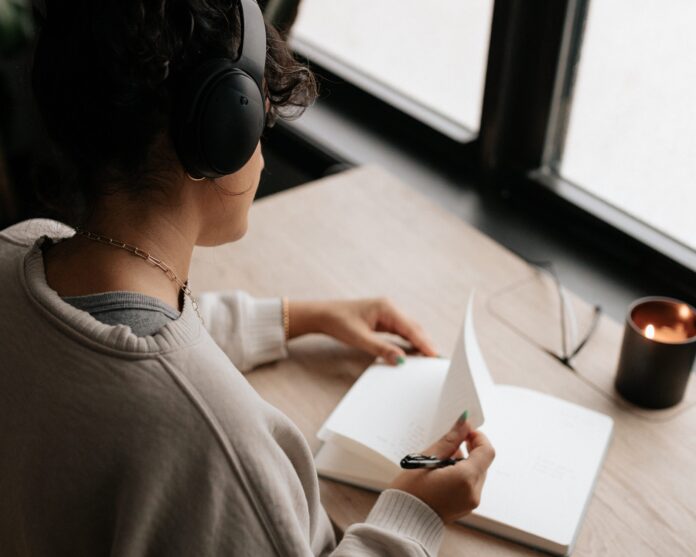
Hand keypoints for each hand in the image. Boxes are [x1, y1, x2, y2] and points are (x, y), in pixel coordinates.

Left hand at [288, 298, 437, 364]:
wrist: (323, 315)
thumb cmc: (339, 322)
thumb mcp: (360, 338)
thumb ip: (381, 349)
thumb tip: (401, 360)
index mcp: (387, 308)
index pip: (411, 328)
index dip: (425, 343)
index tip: (436, 356)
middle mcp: (390, 309)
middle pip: (414, 329)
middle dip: (426, 344)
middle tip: (438, 361)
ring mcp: (388, 314)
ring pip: (409, 330)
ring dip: (419, 344)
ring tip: (430, 360)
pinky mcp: (384, 321)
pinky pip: (401, 332)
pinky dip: (409, 342)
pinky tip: (415, 353)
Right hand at [388, 417, 494, 522]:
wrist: (402, 521)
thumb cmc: (410, 491)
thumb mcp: (427, 459)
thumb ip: (450, 440)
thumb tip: (464, 423)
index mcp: (466, 479)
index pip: (486, 451)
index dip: (478, 437)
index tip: (464, 431)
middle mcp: (473, 492)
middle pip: (482, 462)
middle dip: (469, 449)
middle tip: (450, 443)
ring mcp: (470, 502)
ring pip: (476, 473)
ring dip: (464, 462)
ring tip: (440, 461)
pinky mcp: (464, 507)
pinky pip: (470, 485)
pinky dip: (461, 475)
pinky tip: (441, 473)